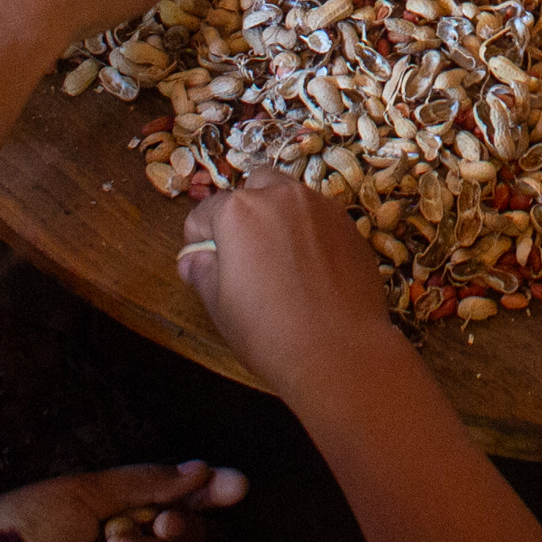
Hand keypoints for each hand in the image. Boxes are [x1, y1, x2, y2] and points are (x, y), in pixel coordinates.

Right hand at [181, 173, 412, 388]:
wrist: (340, 351)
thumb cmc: (270, 333)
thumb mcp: (220, 306)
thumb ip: (202, 272)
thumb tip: (192, 260)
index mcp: (239, 212)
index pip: (204, 212)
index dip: (198, 240)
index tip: (202, 262)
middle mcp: (280, 196)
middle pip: (252, 190)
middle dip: (242, 214)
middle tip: (243, 255)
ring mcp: (320, 206)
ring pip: (289, 198)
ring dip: (277, 218)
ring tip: (278, 262)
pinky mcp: (348, 224)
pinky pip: (318, 217)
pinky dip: (308, 232)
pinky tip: (310, 269)